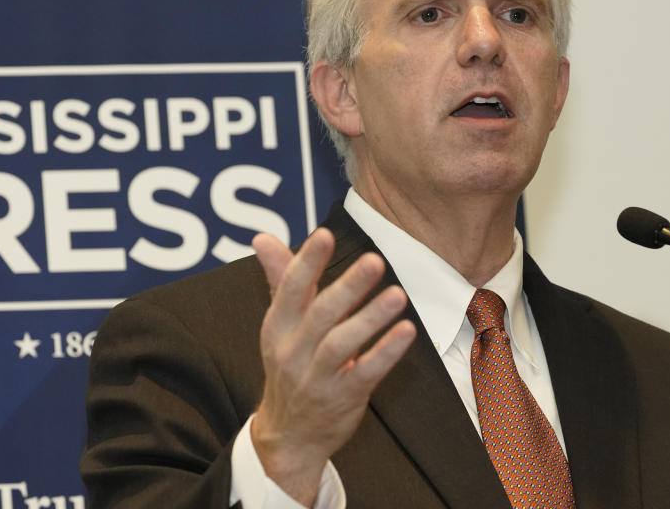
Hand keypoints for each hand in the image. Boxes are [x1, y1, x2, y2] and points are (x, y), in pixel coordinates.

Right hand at [250, 228, 416, 505]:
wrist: (289, 435)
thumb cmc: (291, 365)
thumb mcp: (280, 324)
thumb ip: (280, 278)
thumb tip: (263, 237)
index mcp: (277, 326)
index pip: (290, 289)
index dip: (306, 261)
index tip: (324, 235)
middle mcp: (293, 350)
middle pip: (320, 314)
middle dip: (348, 286)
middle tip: (374, 260)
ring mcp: (317, 377)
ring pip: (341, 344)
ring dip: (370, 318)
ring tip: (397, 294)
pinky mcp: (343, 397)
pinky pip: (366, 373)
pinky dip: (386, 352)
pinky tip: (406, 331)